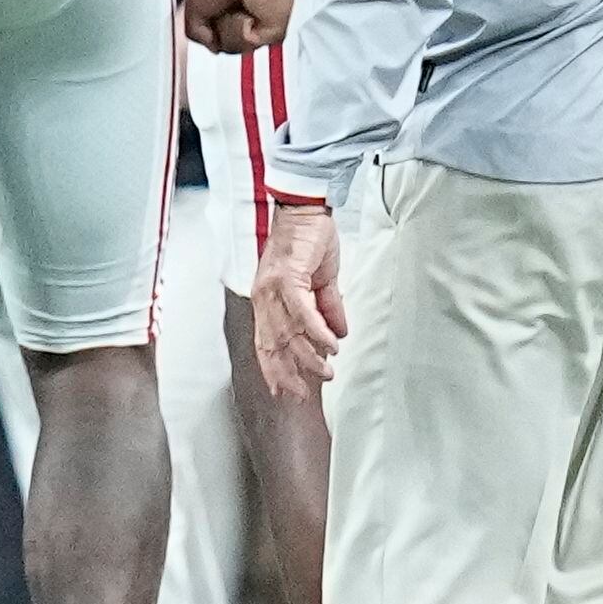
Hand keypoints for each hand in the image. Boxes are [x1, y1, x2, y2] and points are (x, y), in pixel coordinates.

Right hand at [182, 0, 294, 53]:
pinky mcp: (273, 31)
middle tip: (225, 6)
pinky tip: (246, 11)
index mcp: (231, 16)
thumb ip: (196, 33)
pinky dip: (241, 26)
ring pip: (237, 49)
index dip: (210, 34)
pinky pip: (249, 43)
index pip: (218, 42)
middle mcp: (248, 23)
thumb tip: (213, 47)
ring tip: (237, 6)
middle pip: (226, 49)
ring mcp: (261, 28)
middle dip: (219, 29)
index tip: (212, 15)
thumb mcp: (194, 4)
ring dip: (229, 26)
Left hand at [252, 202, 346, 395]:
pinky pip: (302, 313)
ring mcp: (272, 288)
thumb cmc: (309, 239)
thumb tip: (338, 335)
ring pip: (288, 334)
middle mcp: (264, 297)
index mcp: (267, 299)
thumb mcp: (322, 282)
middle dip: (287, 374)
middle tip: (303, 394)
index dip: (274, 369)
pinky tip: (330, 345)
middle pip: (272, 346)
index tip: (285, 392)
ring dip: (309, 357)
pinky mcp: (288, 278)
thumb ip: (328, 309)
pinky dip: (317, 332)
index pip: (266, 343)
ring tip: (327, 372)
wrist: (306, 209)